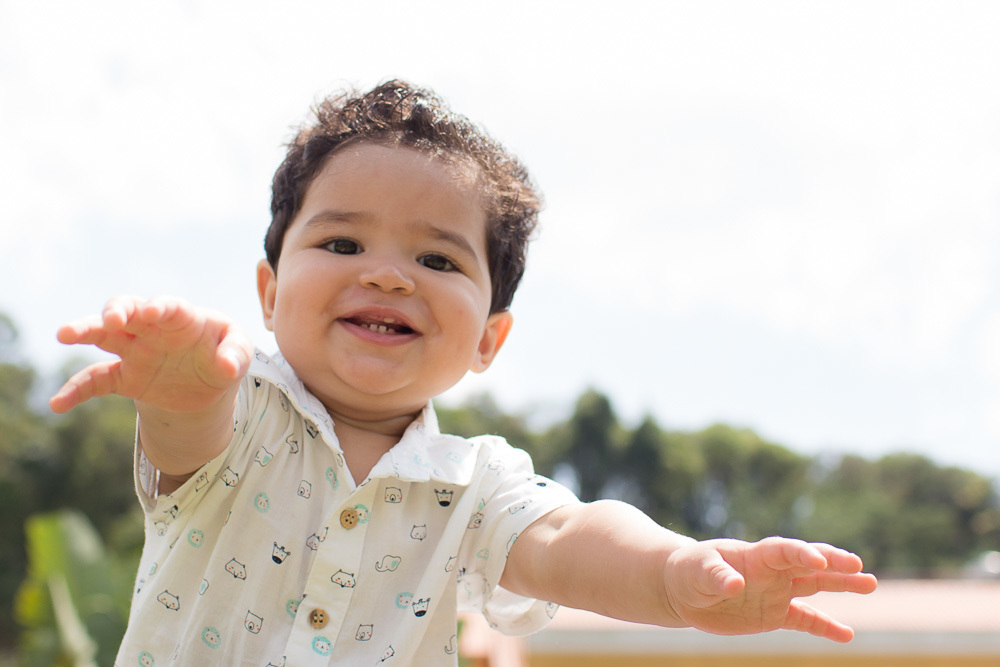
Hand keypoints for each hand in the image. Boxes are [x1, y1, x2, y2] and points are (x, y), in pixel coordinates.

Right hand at [50, 296, 251, 413]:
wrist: (209, 382)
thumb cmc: (224, 353)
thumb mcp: (239, 352)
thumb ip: (236, 355)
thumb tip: (227, 367)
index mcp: (183, 318)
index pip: (169, 307)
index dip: (160, 307)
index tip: (153, 311)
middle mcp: (153, 329)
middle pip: (127, 310)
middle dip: (117, 311)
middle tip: (112, 320)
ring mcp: (135, 352)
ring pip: (103, 335)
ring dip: (84, 330)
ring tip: (64, 333)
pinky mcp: (125, 378)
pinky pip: (95, 381)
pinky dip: (75, 390)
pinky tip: (58, 404)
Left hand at [663, 537, 876, 642]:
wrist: (683, 590)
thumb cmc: (690, 571)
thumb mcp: (698, 570)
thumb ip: (717, 576)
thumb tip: (736, 585)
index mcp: (756, 555)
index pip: (784, 550)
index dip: (803, 553)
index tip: (821, 561)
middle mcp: (772, 571)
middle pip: (808, 564)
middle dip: (833, 564)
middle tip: (858, 565)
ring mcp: (776, 592)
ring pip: (815, 587)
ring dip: (841, 585)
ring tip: (869, 584)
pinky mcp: (774, 615)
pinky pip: (806, 620)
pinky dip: (826, 627)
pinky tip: (847, 635)